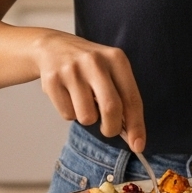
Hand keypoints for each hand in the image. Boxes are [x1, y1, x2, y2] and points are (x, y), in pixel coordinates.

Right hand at [27, 28, 146, 151]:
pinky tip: (68, 97)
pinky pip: (67, 115)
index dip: (136, 125)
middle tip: (108, 130)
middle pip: (111, 109)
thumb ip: (122, 97)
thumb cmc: (89, 66)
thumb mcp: (110, 71)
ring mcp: (72, 70)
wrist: (53, 47)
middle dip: (111, 128)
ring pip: (87, 116)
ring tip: (83, 103)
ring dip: (87, 118)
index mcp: (116, 59)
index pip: (131, 98)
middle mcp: (95, 62)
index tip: (138, 145)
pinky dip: (70, 113)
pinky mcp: (52, 80)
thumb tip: (133, 135)